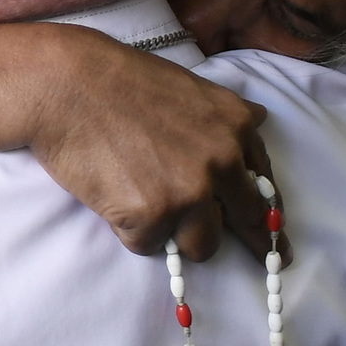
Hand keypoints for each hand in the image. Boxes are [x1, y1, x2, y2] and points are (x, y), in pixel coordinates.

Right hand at [28, 28, 283, 264]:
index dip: (270, 214)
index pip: (264, 183)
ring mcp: (189, 191)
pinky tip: (114, 196)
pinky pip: (151, 245)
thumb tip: (258, 120)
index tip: (278, 240)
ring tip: (144, 204)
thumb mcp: (189, 87)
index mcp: (235, 126)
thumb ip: (224, 113)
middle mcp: (222, 160)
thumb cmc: (119, 81)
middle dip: (254, 244)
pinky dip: (133, 230)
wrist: (67, 85)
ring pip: (203, 246)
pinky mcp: (152, 216)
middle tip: (267, 264)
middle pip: (249, 221)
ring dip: (178, 236)